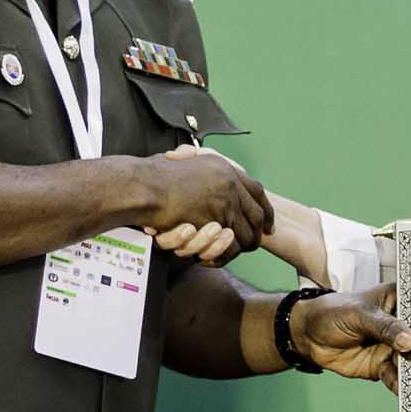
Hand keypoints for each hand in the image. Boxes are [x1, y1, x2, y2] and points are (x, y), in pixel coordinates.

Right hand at [144, 144, 267, 261]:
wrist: (144, 185)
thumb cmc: (153, 174)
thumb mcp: (183, 161)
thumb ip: (195, 162)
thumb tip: (193, 158)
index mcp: (224, 167)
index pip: (256, 190)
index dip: (264, 206)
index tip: (266, 219)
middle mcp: (230, 182)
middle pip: (257, 212)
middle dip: (261, 228)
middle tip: (263, 238)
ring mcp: (224, 201)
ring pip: (247, 230)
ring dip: (247, 243)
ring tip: (244, 249)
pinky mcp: (214, 219)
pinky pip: (230, 242)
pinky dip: (229, 251)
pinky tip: (225, 254)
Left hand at [286, 284, 410, 382]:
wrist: (307, 336)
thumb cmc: (332, 313)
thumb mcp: (358, 314)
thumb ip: (384, 326)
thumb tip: (408, 340)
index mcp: (399, 301)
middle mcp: (401, 324)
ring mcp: (393, 347)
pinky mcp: (383, 366)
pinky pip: (397, 377)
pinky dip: (402, 385)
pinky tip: (407, 391)